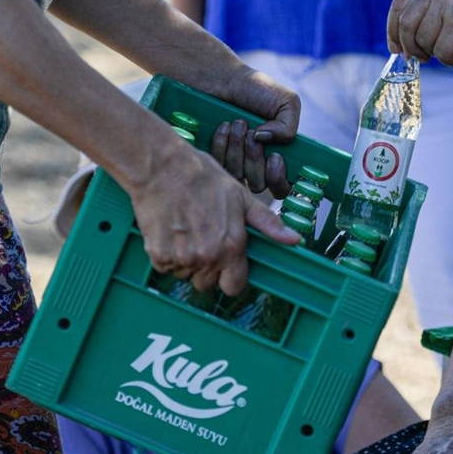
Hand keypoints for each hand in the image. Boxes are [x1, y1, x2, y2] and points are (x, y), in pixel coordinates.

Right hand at [129, 137, 300, 295]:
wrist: (161, 166)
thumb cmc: (201, 177)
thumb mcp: (241, 197)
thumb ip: (267, 223)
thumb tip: (294, 240)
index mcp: (231, 245)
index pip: (234, 287)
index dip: (230, 277)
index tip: (226, 265)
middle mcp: (208, 257)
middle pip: (206, 284)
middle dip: (206, 268)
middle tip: (202, 239)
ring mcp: (181, 258)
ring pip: (185, 274)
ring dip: (185, 260)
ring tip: (184, 230)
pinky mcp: (158, 256)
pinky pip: (164, 267)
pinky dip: (165, 255)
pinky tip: (169, 231)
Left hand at [208, 65, 299, 197]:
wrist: (221, 79)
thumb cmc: (256, 89)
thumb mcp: (286, 102)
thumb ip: (289, 126)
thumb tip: (266, 142)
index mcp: (278, 156)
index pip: (283, 187)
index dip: (280, 180)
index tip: (275, 158)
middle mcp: (256, 166)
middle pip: (258, 184)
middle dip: (255, 159)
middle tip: (253, 134)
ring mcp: (233, 165)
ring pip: (237, 176)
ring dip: (238, 149)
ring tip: (238, 124)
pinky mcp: (212, 160)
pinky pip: (216, 167)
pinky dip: (221, 146)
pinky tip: (223, 127)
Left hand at [387, 0, 452, 63]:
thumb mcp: (449, 2)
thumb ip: (424, 13)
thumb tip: (398, 45)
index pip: (399, 4)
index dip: (392, 30)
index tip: (395, 48)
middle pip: (406, 25)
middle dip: (412, 47)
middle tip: (421, 58)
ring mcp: (451, 1)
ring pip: (424, 40)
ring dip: (435, 54)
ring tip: (452, 51)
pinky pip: (443, 51)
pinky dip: (451, 59)